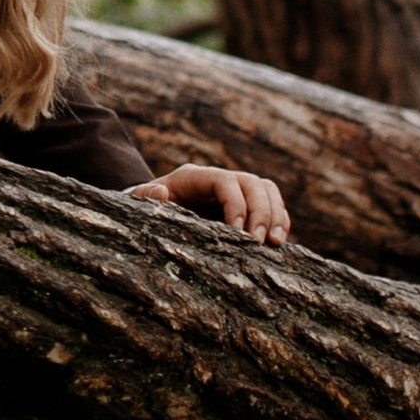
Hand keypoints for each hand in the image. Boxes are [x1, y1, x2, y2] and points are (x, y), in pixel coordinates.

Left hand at [126, 163, 289, 244]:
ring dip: (276, 215)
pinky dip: (279, 220)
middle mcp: (220, 178)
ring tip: (276, 243)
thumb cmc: (148, 207)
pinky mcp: (246, 205)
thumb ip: (145, 196)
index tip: (237, 231)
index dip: (236, 203)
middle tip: (258, 242)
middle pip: (253, 183)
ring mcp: (236, 190)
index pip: (225, 180)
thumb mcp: (139, 201)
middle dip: (261, 212)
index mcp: (195, 176)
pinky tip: (279, 243)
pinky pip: (272, 205)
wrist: (157, 210)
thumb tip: (160, 192)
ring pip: (267, 190)